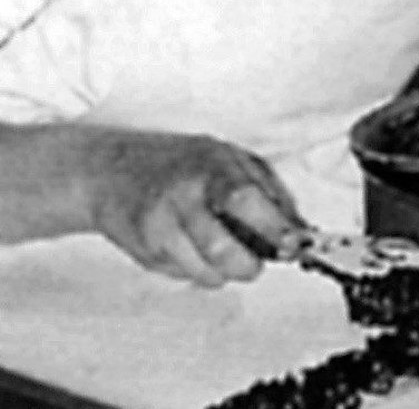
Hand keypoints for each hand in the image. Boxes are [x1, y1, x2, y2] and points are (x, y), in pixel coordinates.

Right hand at [80, 129, 300, 287]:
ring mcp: (158, 231)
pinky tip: (194, 247)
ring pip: (206, 274)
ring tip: (225, 251)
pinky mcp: (145, 255)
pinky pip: (187, 276)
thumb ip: (264, 186)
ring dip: (226, 272)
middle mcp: (180, 201)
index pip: (244, 201)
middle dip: (250, 265)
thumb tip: (296, 225)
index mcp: (207, 170)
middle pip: (223, 251)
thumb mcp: (226, 156)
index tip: (295, 243)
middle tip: (257, 261)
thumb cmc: (176, 163)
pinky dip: (201, 270)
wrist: (108, 173)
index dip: (274, 227)